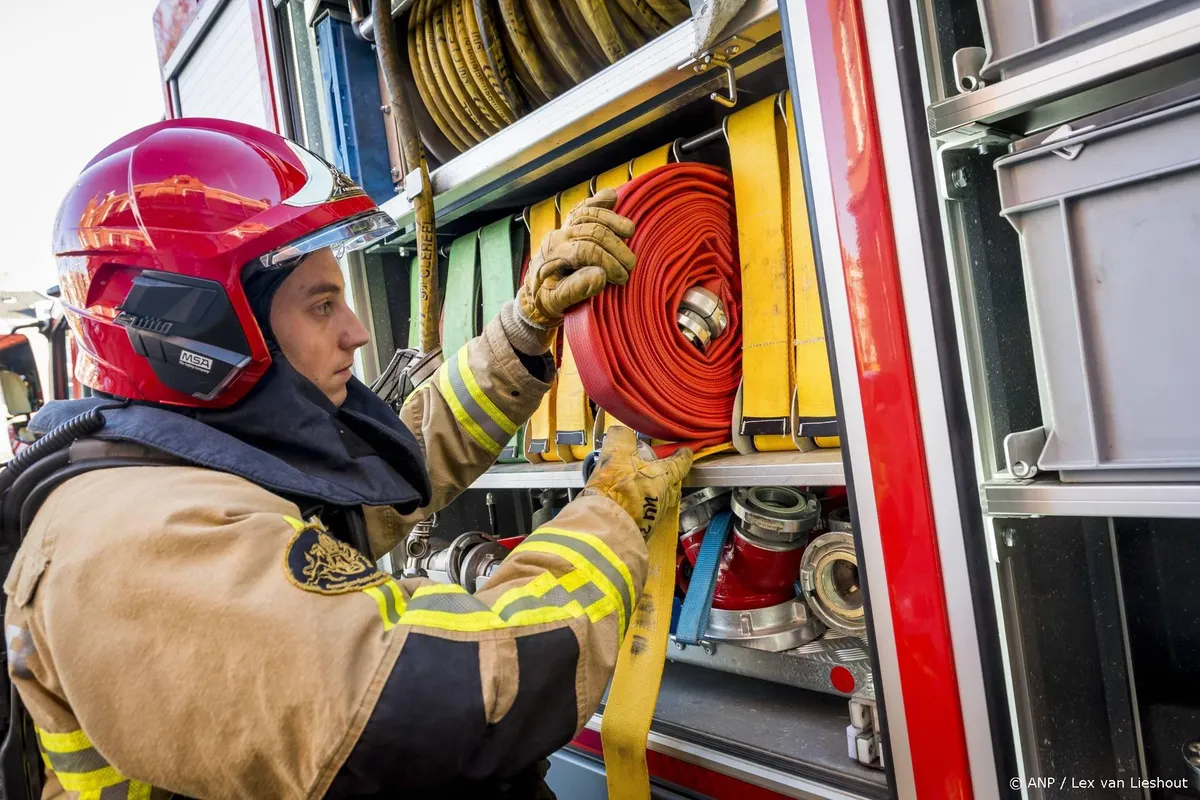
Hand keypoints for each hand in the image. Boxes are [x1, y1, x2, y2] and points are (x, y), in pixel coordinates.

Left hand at [517, 189, 635, 327]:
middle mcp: (557, 237)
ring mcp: (563, 229)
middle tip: (630, 266)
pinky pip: (583, 208)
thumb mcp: (558, 302)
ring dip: (612, 219)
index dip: (608, 263)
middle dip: (615, 247)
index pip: (586, 250)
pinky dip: (598, 201)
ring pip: (589, 215)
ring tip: (630, 232)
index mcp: (553, 255)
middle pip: (592, 231)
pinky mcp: (570, 226)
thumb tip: (601, 276)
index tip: (622, 278)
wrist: (536, 295)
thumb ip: (577, 290)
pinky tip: (612, 197)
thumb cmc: (548, 300)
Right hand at [580, 427, 692, 537]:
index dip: (683, 456)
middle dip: (671, 479)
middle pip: (674, 487)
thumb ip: (622, 438)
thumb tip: (623, 433)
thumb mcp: (616, 454)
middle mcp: (663, 497)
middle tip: (663, 472)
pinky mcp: (643, 530)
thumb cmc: (614, 489)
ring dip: (654, 494)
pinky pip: (647, 516)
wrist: (605, 524)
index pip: (680, 464)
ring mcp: (654, 516)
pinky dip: (641, 508)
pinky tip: (630, 506)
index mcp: (663, 477)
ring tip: (642, 489)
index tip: (686, 452)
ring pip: (661, 502)